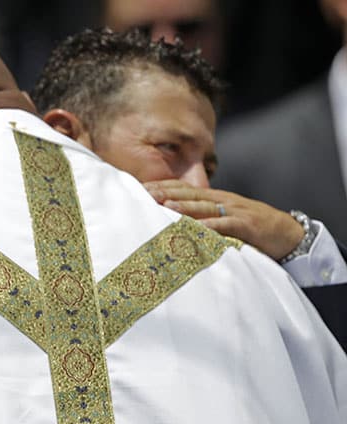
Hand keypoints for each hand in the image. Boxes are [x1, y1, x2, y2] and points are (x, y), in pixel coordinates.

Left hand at [144, 180, 304, 260]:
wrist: (287, 234)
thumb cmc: (248, 229)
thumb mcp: (222, 219)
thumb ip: (200, 217)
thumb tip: (171, 219)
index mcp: (214, 198)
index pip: (183, 188)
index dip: (162, 187)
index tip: (140, 188)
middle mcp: (222, 201)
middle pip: (190, 193)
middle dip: (166, 192)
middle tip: (144, 193)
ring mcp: (235, 211)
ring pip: (206, 207)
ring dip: (186, 206)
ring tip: (165, 206)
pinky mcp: (247, 225)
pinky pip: (227, 225)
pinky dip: (212, 227)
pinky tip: (197, 229)